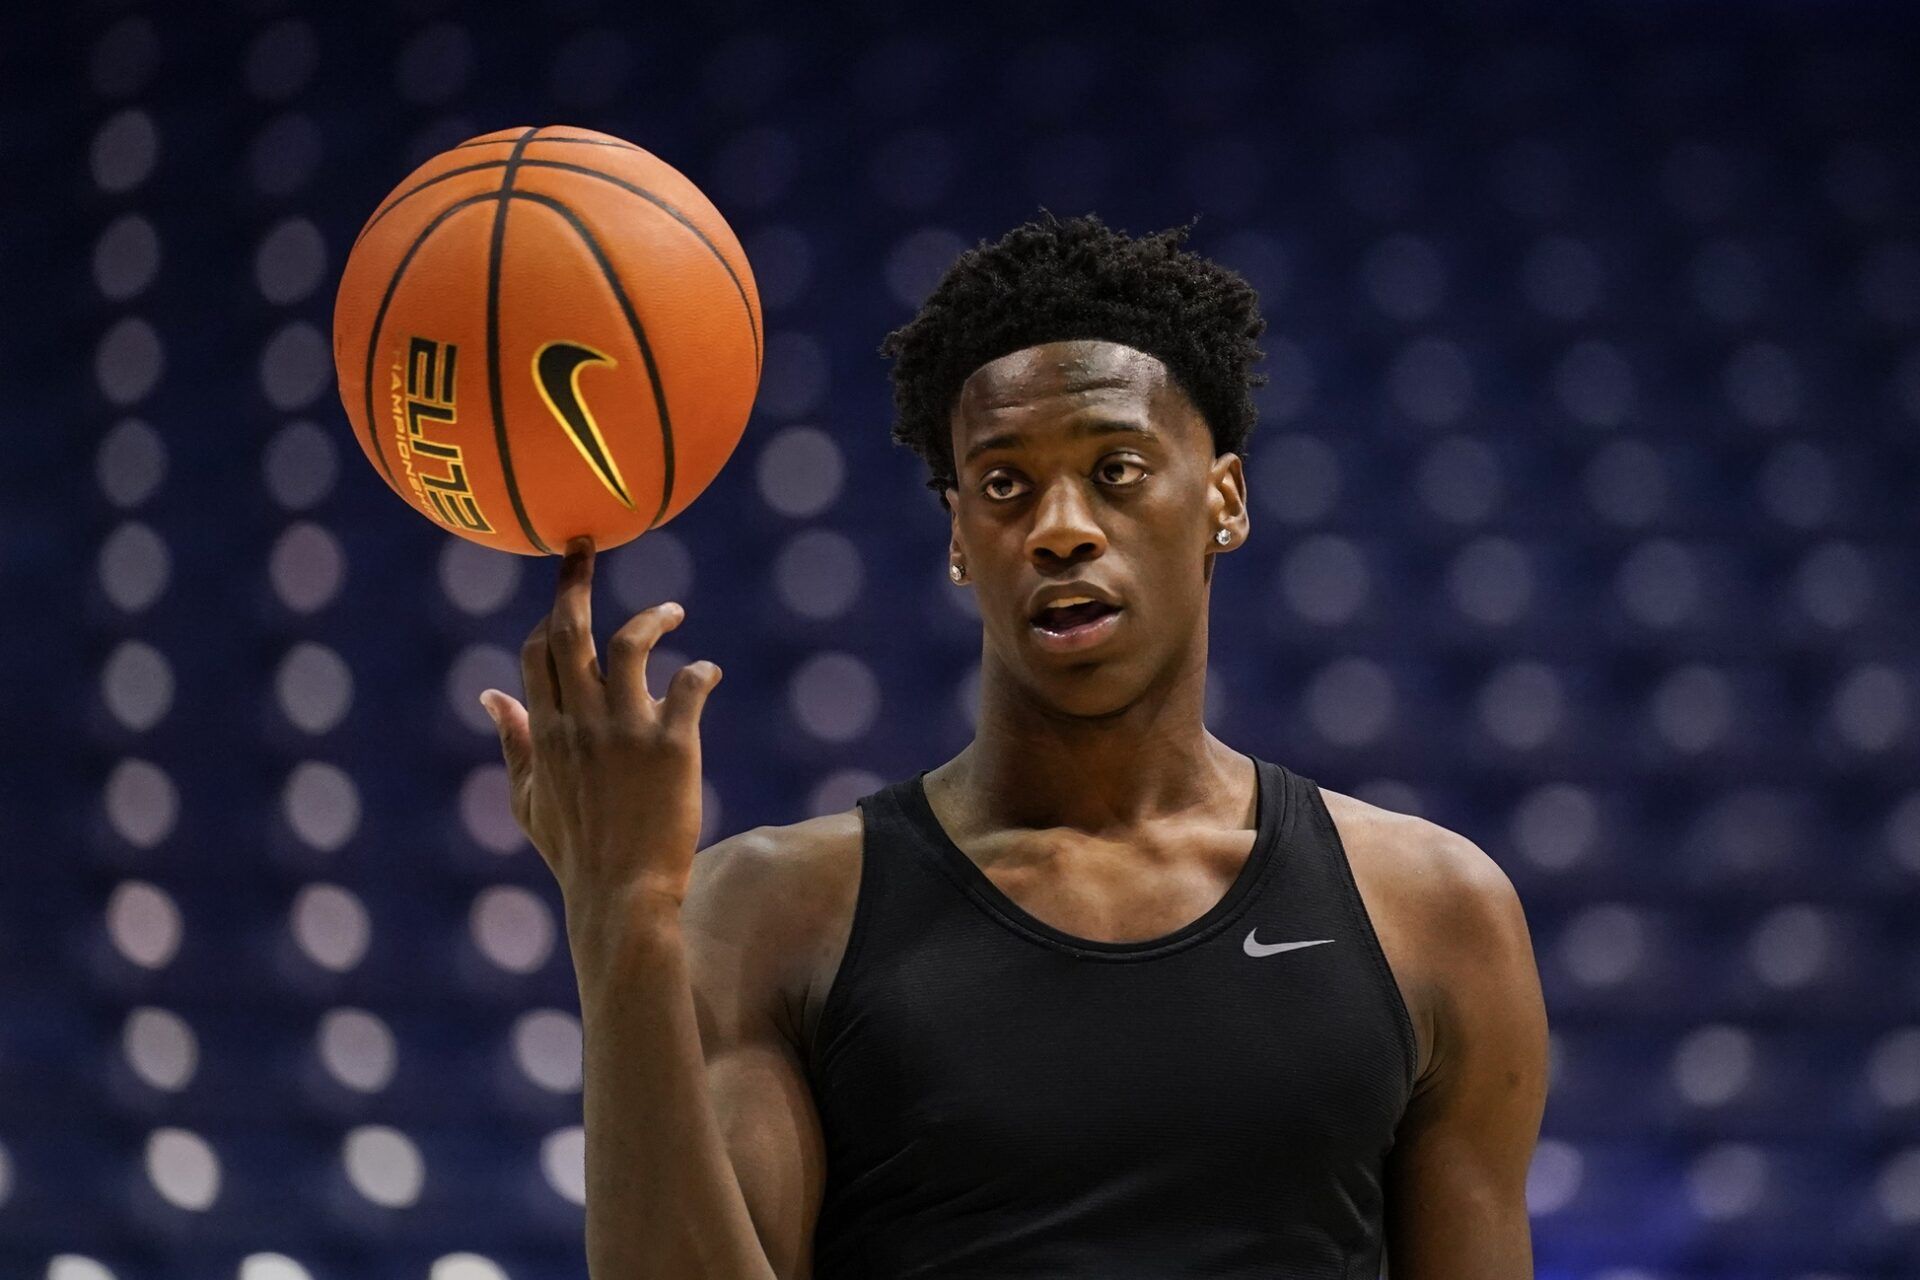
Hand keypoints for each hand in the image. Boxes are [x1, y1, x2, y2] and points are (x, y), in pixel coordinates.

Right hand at [478, 535, 722, 934]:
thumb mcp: (528, 800)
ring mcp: (625, 732)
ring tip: (671, 612)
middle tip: (586, 547)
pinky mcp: (672, 747)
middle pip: (570, 632)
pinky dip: (700, 670)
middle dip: (574, 582)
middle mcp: (580, 724)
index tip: (565, 589)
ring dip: (650, 618)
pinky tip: (708, 673)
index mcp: (546, 733)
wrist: (622, 897)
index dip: (550, 614)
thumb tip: (490, 695)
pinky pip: (687, 685)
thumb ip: (513, 741)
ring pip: (627, 645)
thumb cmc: (576, 851)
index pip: (537, 653)